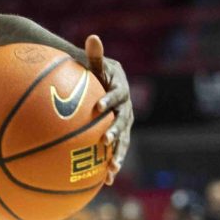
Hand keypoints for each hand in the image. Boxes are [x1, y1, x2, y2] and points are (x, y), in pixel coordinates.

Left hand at [85, 34, 132, 183]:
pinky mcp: (120, 137)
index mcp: (121, 92)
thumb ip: (95, 55)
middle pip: (123, 122)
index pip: (116, 95)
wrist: (108, 88)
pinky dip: (112, 164)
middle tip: (104, 141)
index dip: (109, 101)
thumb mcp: (97, 65)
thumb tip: (93, 37)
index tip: (97, 107)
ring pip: (123, 141)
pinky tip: (107, 182)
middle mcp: (126, 109)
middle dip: (115, 132)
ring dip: (117, 155)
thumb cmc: (98, 75)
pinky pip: (117, 151)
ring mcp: (124, 125)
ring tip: (111, 170)